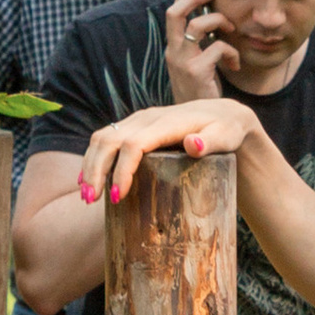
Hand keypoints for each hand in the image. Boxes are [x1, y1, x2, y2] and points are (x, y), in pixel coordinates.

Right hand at [76, 94, 258, 206]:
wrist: (223, 114)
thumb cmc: (227, 131)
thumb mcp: (226, 136)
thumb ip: (212, 141)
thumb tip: (193, 144)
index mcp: (165, 123)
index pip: (134, 144)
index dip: (122, 170)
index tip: (118, 197)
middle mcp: (146, 118)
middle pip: (109, 140)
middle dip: (96, 170)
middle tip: (91, 200)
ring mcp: (137, 120)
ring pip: (102, 138)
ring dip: (89, 165)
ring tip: (87, 196)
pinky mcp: (133, 126)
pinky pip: (105, 139)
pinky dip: (93, 158)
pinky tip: (88, 180)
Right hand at [164, 0, 232, 105]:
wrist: (198, 123)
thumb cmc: (201, 91)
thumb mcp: (197, 63)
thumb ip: (200, 44)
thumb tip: (212, 20)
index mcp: (173, 47)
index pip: (173, 13)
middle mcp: (173, 52)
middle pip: (176, 12)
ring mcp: (183, 62)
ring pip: (198, 25)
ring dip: (219, 21)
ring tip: (230, 30)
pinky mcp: (197, 72)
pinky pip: (218, 48)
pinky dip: (232, 52)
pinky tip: (235, 65)